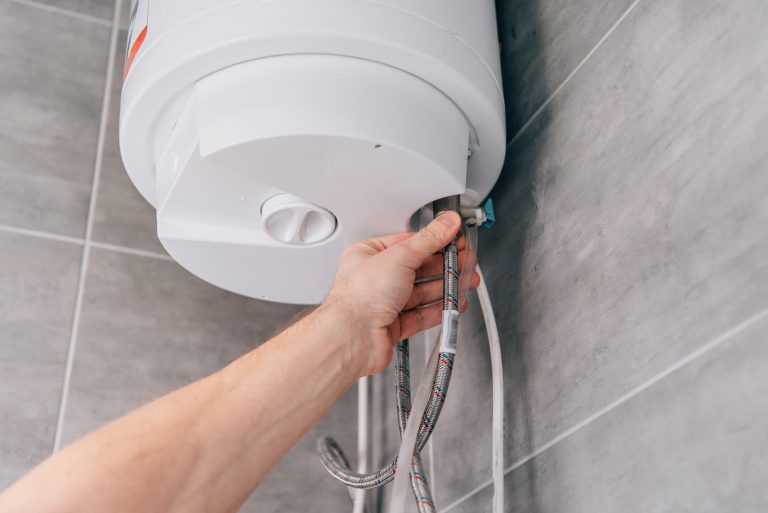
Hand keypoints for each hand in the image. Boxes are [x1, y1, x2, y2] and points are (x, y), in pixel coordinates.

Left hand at [325, 212, 478, 376]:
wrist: (352, 338)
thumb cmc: (360, 297)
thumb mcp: (400, 256)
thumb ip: (428, 240)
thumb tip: (446, 223)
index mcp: (369, 255)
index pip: (408, 243)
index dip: (434, 241)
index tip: (455, 240)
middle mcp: (375, 279)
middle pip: (417, 268)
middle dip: (444, 266)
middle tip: (466, 262)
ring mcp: (383, 303)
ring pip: (421, 292)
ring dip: (445, 287)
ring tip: (465, 282)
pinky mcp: (392, 326)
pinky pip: (420, 315)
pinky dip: (439, 310)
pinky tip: (452, 305)